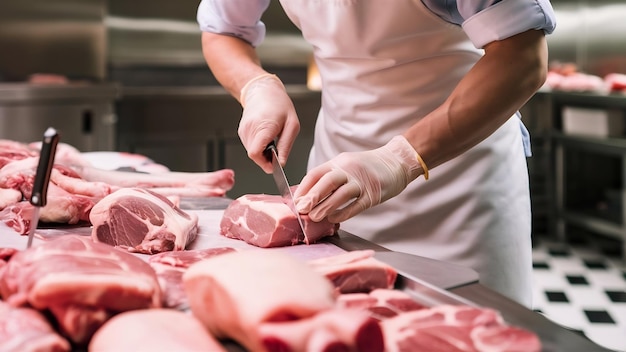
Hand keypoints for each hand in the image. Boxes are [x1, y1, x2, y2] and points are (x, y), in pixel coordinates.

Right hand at [238, 74, 299, 172]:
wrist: (263, 91)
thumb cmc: (279, 105)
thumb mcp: (292, 125)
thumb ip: (286, 146)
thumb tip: (282, 163)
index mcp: (263, 127)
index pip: (256, 154)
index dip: (265, 163)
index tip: (275, 165)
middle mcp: (249, 129)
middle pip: (254, 155)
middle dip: (266, 159)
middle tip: (278, 150)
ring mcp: (243, 131)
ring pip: (252, 152)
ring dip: (263, 152)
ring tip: (273, 139)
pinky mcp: (242, 132)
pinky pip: (250, 146)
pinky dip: (259, 147)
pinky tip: (266, 137)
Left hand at [294, 136, 424, 222]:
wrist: (396, 161)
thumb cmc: (367, 168)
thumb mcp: (345, 167)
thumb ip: (329, 179)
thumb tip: (308, 198)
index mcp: (338, 162)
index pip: (316, 173)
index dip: (304, 187)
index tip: (295, 201)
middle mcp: (349, 169)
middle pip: (327, 181)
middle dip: (313, 196)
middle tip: (302, 209)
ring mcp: (362, 181)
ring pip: (342, 193)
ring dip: (327, 206)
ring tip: (315, 217)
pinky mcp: (374, 192)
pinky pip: (357, 204)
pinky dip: (345, 212)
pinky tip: (335, 219)